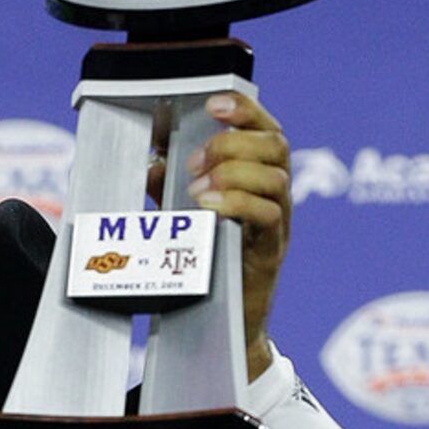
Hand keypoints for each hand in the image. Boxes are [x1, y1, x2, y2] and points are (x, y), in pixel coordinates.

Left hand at [150, 90, 290, 379]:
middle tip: (194, 162)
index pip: (266, 128)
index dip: (245, 109)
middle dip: (232, 143)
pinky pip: (267, 216)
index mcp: (260, 177)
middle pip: (275, 145)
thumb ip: (170, 190)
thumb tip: (150, 163)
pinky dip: (238, 204)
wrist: (223, 324)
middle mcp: (277, 195)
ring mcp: (279, 222)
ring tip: (196, 190)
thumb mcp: (185, 217)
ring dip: (233, 174)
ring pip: (275, 178)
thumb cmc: (209, 264)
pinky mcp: (271, 250)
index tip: (213, 103)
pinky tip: (208, 207)